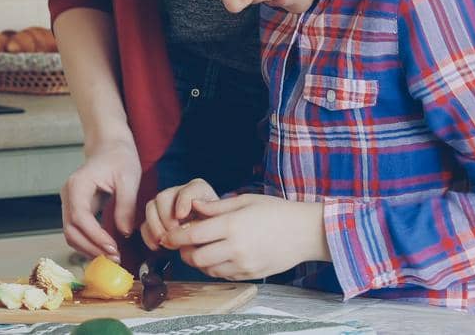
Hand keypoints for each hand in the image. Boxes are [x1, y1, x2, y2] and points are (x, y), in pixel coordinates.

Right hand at [61, 136, 141, 261]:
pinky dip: (89, 243)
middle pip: (70, 230)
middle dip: (91, 248)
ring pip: (71, 234)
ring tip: (112, 257)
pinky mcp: (75, 209)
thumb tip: (124, 232)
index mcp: (78, 185)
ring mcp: (69, 202)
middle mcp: (68, 195)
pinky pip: (77, 231)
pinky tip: (106, 249)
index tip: (113, 249)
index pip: (80, 217)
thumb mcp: (129, 178)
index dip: (95, 236)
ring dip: (89, 249)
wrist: (109, 147)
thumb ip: (125, 205)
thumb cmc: (119, 158)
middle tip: (115, 258)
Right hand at [141, 178, 216, 250]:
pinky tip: (157, 246)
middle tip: (174, 235)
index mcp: (198, 189)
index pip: (188, 191)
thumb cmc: (217, 227)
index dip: (182, 202)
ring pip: (151, 208)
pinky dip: (148, 235)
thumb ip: (209, 221)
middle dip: (166, 219)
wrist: (213, 234)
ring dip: (155, 227)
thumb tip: (194, 227)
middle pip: (163, 197)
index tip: (181, 215)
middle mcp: (178, 192)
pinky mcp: (156, 217)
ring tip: (167, 243)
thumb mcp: (219, 222)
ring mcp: (165, 204)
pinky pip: (145, 223)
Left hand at [161, 194, 329, 280]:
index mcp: (232, 225)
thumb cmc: (276, 211)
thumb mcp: (245, 200)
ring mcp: (245, 264)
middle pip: (196, 258)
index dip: (175, 237)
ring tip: (200, 249)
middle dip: (184, 252)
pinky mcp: (252, 274)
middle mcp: (236, 247)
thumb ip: (216, 206)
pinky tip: (217, 256)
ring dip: (199, 261)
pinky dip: (214, 268)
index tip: (167, 236)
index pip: (193, 236)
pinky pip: (224, 275)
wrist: (307, 232)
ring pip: (208, 269)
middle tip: (182, 244)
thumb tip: (192, 205)